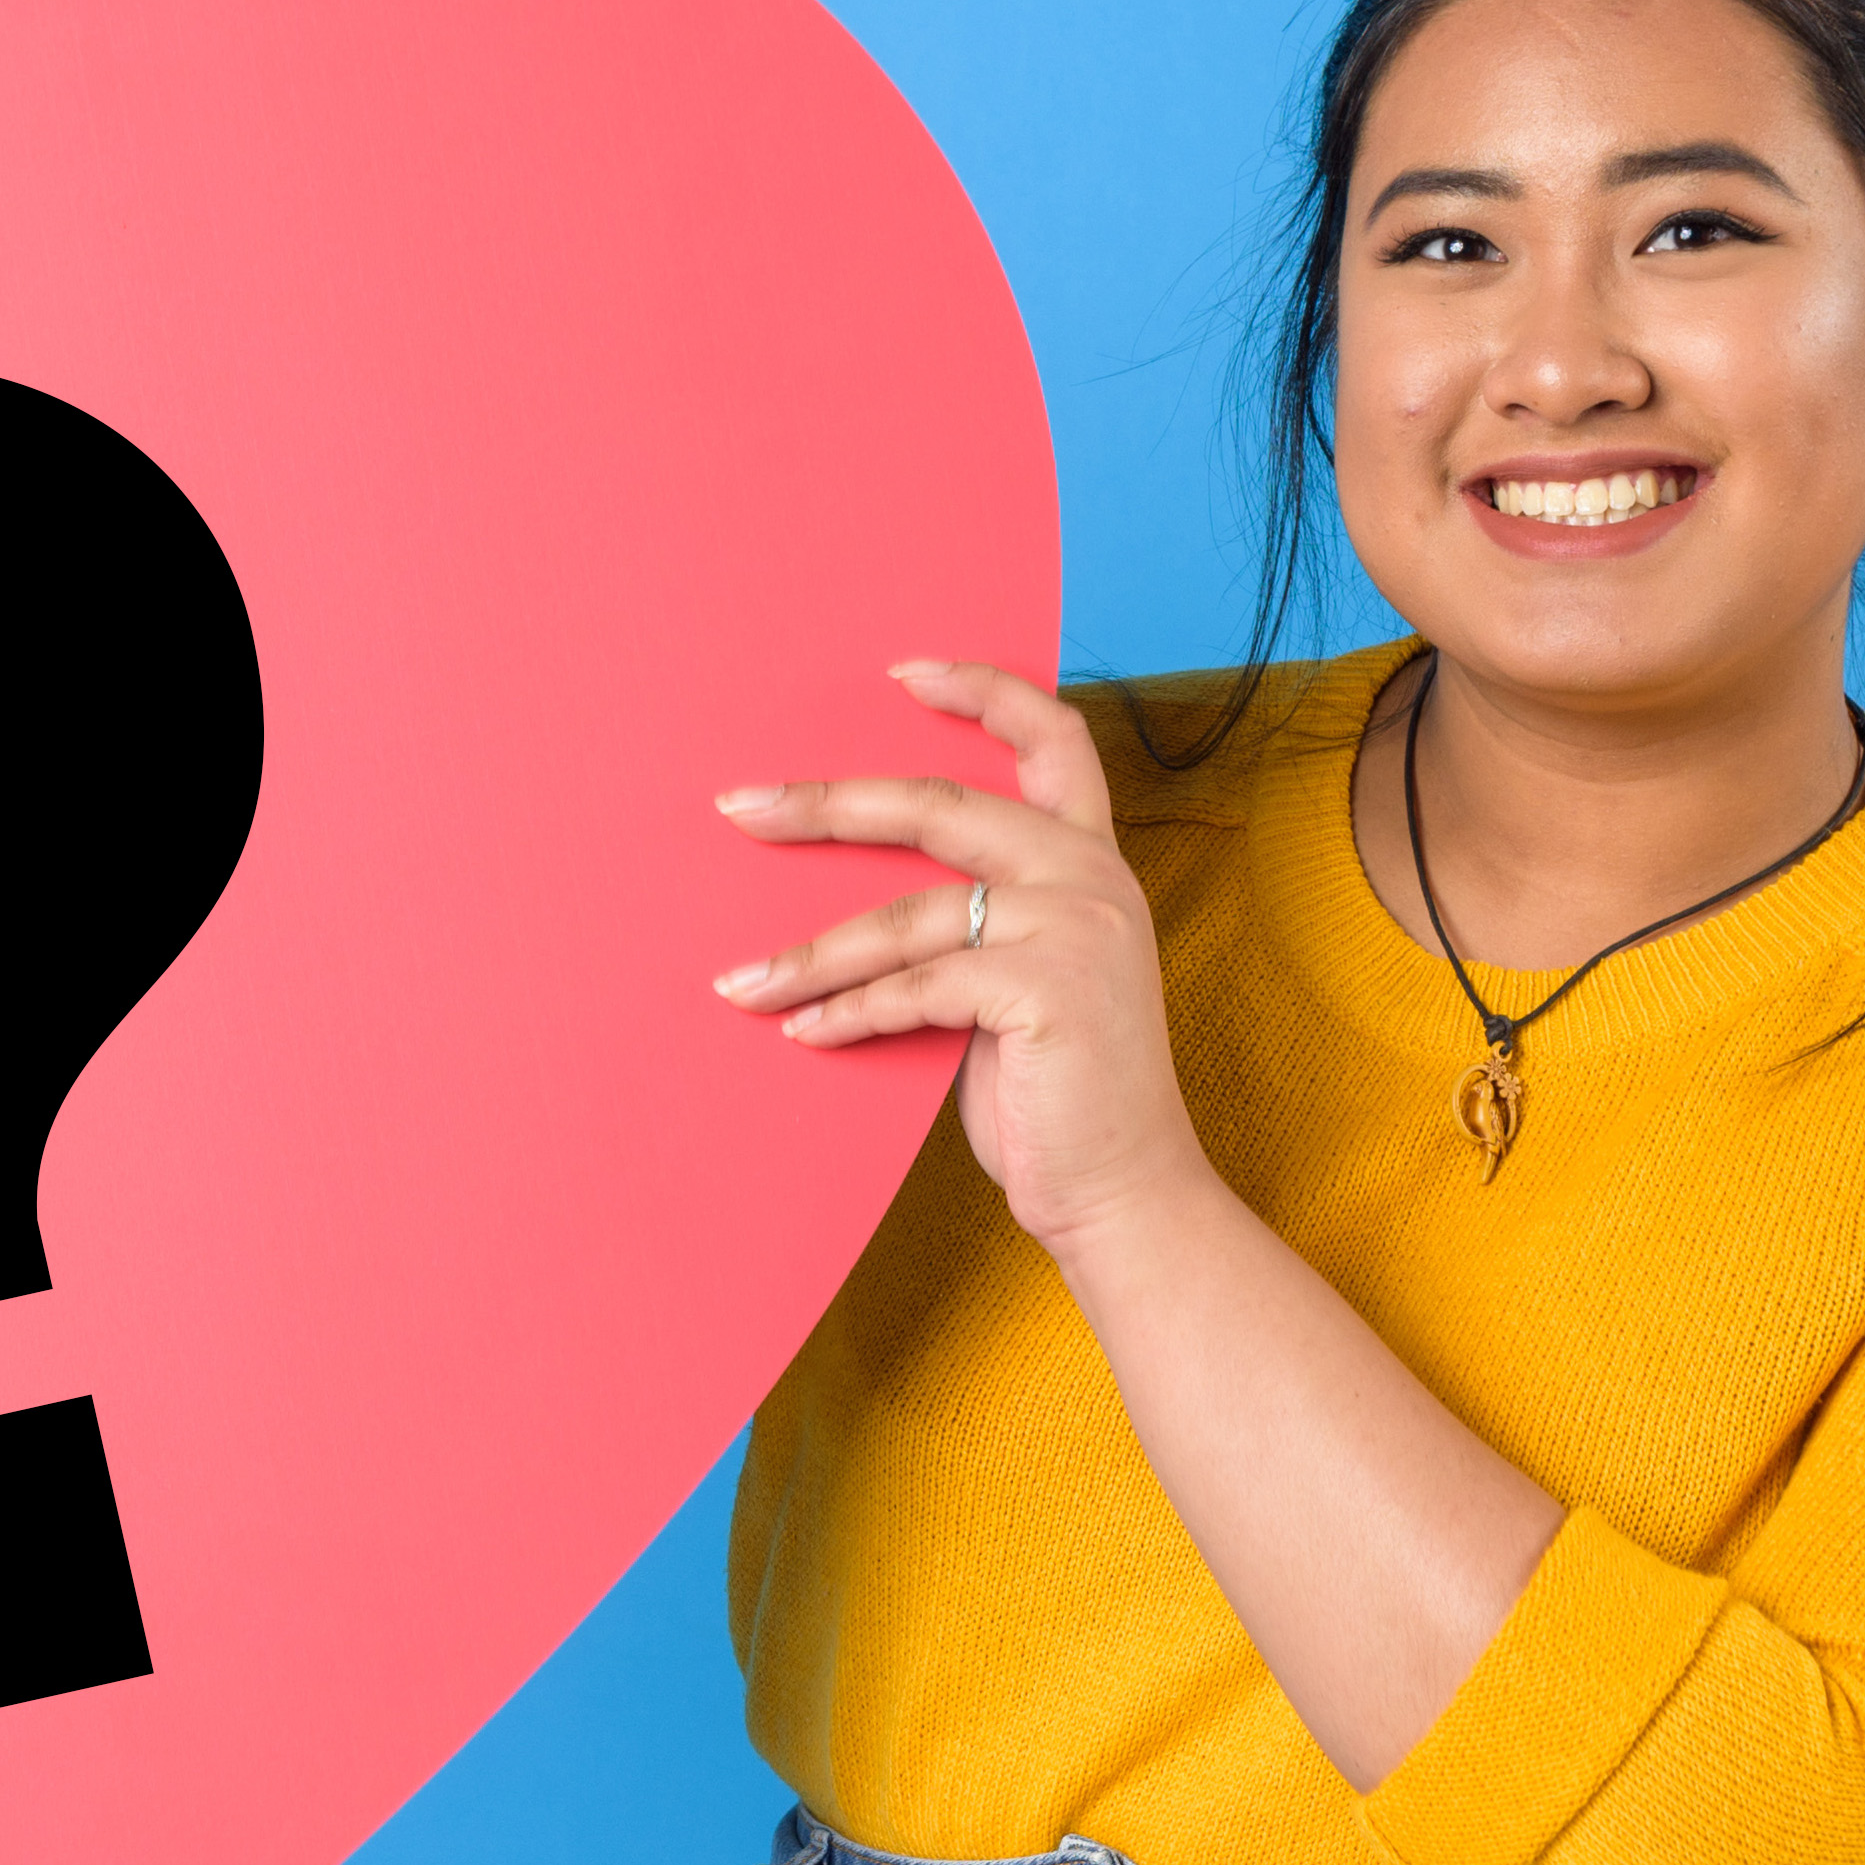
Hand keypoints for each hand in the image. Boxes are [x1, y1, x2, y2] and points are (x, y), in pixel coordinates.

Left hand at [711, 658, 1215, 1259]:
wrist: (1123, 1191)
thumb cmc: (1055, 1095)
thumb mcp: (1019, 982)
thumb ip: (972, 923)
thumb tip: (853, 905)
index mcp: (1092, 860)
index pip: (1054, 738)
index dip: (981, 689)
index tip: (901, 672)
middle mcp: (1091, 876)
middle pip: (937, 804)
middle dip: (828, 804)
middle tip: (741, 807)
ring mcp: (1075, 926)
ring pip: (906, 915)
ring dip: (811, 954)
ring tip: (741, 984)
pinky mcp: (1046, 987)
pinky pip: (916, 986)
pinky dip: (849, 1011)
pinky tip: (803, 1033)